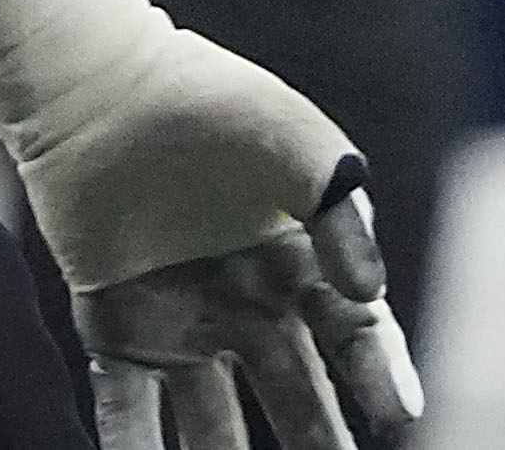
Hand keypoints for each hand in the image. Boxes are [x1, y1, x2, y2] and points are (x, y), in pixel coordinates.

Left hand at [0, 0, 420, 448]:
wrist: (102, 91)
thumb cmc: (214, 105)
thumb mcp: (296, 144)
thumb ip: (341, 212)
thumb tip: (372, 294)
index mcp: (297, 257)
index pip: (352, 331)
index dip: (381, 373)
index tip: (402, 417)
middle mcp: (245, 299)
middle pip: (291, 386)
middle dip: (318, 434)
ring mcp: (180, 320)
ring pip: (212, 416)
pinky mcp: (115, 329)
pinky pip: (126, 408)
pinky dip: (131, 448)